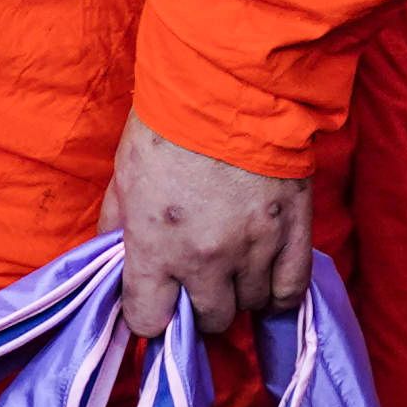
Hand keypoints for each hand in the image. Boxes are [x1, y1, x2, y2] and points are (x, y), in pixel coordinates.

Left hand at [108, 119, 310, 343]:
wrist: (230, 85)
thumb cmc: (168, 124)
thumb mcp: (124, 175)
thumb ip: (116, 224)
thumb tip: (112, 255)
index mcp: (156, 249)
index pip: (148, 320)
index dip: (149, 312)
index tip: (154, 298)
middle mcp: (206, 261)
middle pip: (207, 320)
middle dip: (199, 304)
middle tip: (197, 277)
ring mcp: (254, 250)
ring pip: (249, 307)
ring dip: (239, 292)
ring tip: (233, 267)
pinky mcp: (293, 233)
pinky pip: (291, 290)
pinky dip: (278, 292)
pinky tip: (266, 279)